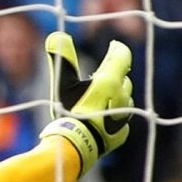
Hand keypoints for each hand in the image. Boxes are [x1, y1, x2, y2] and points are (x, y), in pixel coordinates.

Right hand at [40, 32, 133, 175]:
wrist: (74, 146)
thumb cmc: (67, 112)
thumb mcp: (62, 83)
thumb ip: (62, 58)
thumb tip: (56, 34)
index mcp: (109, 81)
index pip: (121, 56)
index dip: (117, 49)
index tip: (112, 46)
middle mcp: (122, 96)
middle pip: (123, 78)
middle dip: (113, 75)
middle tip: (97, 77)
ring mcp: (125, 116)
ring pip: (124, 98)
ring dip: (115, 95)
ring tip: (98, 100)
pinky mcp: (123, 133)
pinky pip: (121, 119)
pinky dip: (113, 115)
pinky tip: (100, 120)